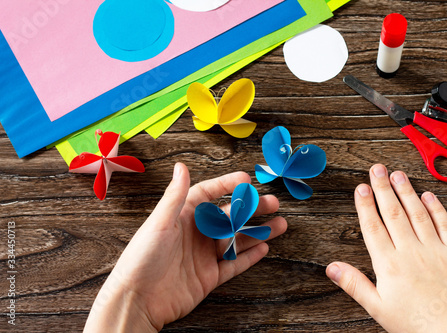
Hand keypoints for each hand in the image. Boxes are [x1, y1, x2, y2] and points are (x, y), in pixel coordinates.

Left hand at [84, 163, 286, 331]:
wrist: (137, 299)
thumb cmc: (142, 258)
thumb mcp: (160, 222)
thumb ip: (175, 195)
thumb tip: (181, 167)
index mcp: (182, 217)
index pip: (208, 194)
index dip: (227, 185)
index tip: (245, 179)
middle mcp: (196, 234)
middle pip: (230, 216)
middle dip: (252, 209)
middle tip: (272, 203)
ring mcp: (204, 256)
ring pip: (237, 239)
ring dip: (258, 231)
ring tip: (279, 224)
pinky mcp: (208, 277)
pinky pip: (234, 264)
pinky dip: (249, 256)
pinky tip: (264, 247)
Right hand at [326, 164, 446, 332]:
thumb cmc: (417, 325)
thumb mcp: (378, 308)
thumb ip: (354, 285)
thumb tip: (332, 268)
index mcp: (389, 264)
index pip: (373, 226)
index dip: (365, 205)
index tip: (360, 188)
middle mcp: (411, 252)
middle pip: (393, 213)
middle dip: (383, 188)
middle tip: (377, 169)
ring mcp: (435, 250)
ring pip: (417, 213)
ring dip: (406, 192)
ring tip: (398, 174)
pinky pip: (445, 225)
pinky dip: (436, 209)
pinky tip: (428, 196)